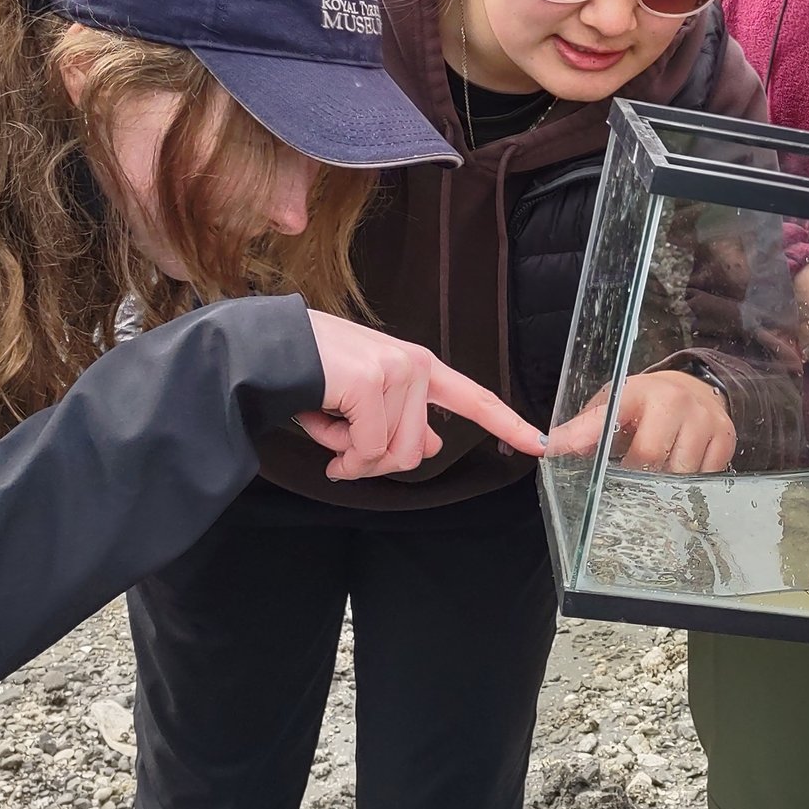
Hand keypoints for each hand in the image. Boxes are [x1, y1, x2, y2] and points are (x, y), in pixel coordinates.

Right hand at [295, 311, 543, 480]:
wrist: (266, 349)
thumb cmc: (311, 371)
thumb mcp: (366, 395)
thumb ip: (402, 419)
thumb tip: (432, 445)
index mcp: (419, 366)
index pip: (475, 399)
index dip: (509, 424)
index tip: (542, 444)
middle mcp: (415, 365)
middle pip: (416, 451)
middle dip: (373, 460)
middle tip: (340, 440)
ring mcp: (396, 372)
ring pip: (390, 455)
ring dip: (350, 455)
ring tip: (327, 420)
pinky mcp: (371, 385)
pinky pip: (365, 450)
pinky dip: (338, 452)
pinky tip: (317, 422)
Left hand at [545, 368, 736, 472]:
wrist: (696, 388)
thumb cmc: (647, 403)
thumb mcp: (615, 404)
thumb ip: (588, 426)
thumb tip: (552, 449)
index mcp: (637, 391)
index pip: (604, 416)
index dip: (577, 436)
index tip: (552, 450)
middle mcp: (674, 400)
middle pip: (649, 455)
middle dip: (635, 472)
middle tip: (631, 475)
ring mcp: (704, 419)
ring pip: (679, 472)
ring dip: (664, 482)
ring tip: (658, 471)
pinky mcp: (725, 437)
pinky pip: (705, 477)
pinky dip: (690, 483)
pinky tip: (681, 471)